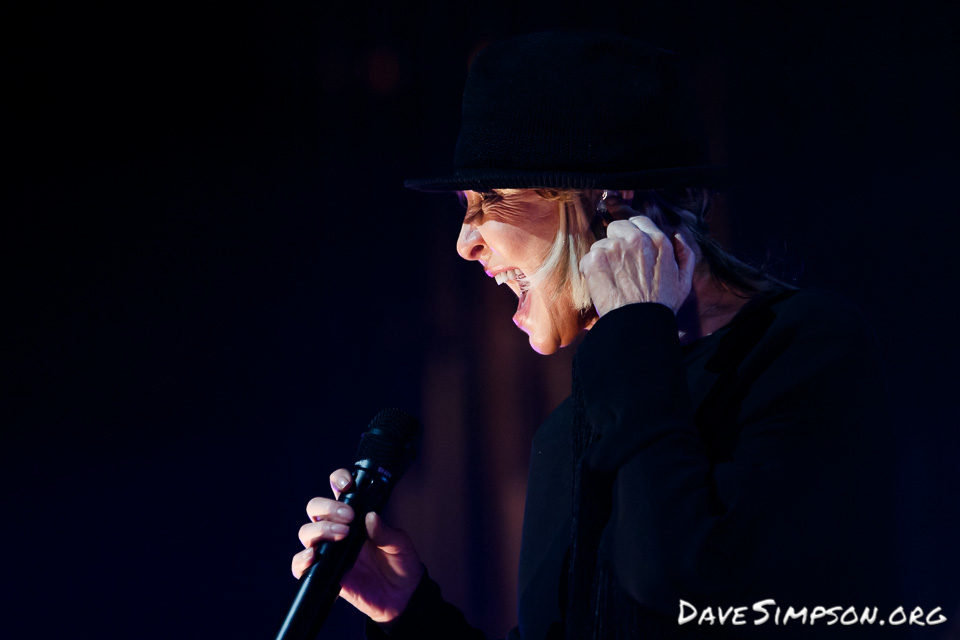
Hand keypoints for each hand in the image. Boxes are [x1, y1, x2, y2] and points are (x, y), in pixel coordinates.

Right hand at [291, 468, 424, 623]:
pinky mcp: (323, 573)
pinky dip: (302, 559)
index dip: (338, 480)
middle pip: (316, 508)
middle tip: (348, 517)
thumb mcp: (399, 544)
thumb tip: (370, 516)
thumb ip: (385, 531)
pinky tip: (315, 557)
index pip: (339, 490)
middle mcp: (339, 530)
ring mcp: (329, 550)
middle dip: (327, 507)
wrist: (401, 597)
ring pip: (307, 532)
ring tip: (342, 536)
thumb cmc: (400, 564)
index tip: (347, 485)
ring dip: (320, 530)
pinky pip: (300, 565)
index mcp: (356, 516)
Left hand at [579, 214, 694, 316]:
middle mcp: (636, 239)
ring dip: (603, 258)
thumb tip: (677, 235)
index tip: (630, 248)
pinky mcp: (595, 259)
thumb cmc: (661, 306)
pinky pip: (588, 258)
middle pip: (616, 227)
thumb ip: (684, 254)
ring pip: (601, 244)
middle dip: (616, 242)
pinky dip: (590, 271)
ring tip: (612, 280)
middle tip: (619, 264)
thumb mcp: (683, 280)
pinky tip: (602, 285)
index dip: (633, 233)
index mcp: (658, 241)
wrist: (639, 324)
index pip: (638, 221)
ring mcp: (613, 248)